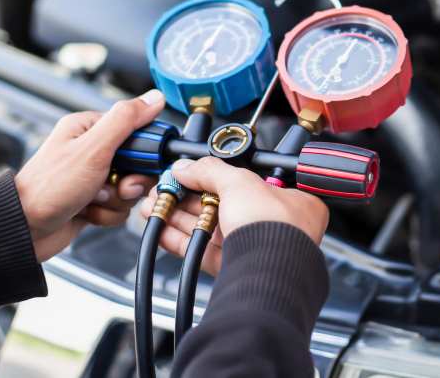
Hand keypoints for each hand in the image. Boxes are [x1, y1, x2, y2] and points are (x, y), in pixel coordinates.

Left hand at [15, 90, 165, 260]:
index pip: (137, 129)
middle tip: (118, 186)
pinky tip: (90, 212)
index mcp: (89, 128)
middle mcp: (92, 151)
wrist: (25, 229)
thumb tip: (153, 98)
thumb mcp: (92, 148)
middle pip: (138, 163)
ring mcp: (94, 177)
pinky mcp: (94, 200)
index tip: (141, 163)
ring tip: (95, 199)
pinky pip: (120, 206)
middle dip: (131, 181)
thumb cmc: (48, 187)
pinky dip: (108, 213)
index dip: (145, 150)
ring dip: (117, 199)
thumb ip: (125, 120)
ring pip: (131, 187)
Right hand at [138, 157, 328, 275]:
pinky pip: (201, 251)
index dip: (215, 177)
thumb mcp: (240, 182)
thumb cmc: (274, 228)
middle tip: (164, 190)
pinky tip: (160, 229)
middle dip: (187, 197)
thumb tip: (186, 167)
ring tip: (153, 206)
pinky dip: (178, 240)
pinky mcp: (231, 269)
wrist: (269, 273)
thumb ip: (210, 171)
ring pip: (208, 229)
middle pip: (221, 205)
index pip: (245, 182)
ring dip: (177, 216)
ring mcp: (251, 247)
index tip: (189, 174)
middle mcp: (271, 224)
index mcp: (287, 200)